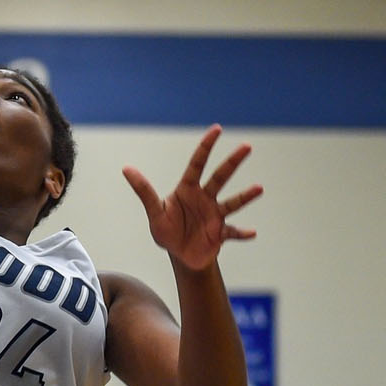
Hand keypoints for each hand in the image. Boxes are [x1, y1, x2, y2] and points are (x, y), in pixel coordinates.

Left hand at [123, 125, 260, 270]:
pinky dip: (242, 233)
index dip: (206, 146)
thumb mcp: (154, 212)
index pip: (197, 163)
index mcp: (188, 190)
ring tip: (258, 188)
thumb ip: (144, 191)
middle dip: (232, 162)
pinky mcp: (221, 233)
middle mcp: (205, 198)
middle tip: (247, 146)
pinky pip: (233, 232)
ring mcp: (215, 215)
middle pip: (220, 177)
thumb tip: (126, 168)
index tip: (217, 129)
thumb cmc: (167, 231)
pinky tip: (252, 233)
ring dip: (245, 196)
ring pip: (232, 202)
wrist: (180, 256)